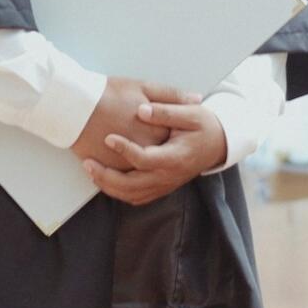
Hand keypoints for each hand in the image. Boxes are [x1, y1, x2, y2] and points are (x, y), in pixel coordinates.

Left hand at [77, 81, 228, 206]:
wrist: (219, 144)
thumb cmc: (204, 125)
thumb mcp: (191, 112)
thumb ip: (166, 111)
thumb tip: (142, 110)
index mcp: (175, 157)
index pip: (145, 159)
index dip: (125, 150)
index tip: (108, 138)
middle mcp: (169, 176)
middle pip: (132, 186)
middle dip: (106, 177)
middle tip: (87, 163)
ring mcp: (165, 185)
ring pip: (132, 195)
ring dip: (109, 187)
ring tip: (91, 171)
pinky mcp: (162, 187)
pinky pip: (137, 197)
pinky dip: (120, 192)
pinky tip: (106, 180)